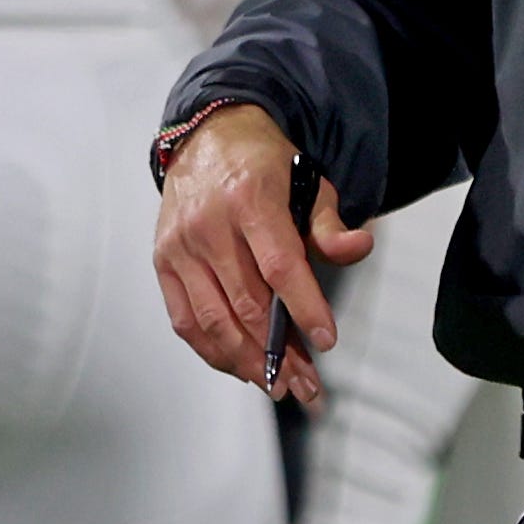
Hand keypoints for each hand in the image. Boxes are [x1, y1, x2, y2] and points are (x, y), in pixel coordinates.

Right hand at [151, 105, 367, 404]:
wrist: (208, 139)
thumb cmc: (265, 167)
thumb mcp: (309, 182)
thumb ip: (331, 225)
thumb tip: (359, 247)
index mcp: (250, 199)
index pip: (279, 265)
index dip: (304, 307)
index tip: (326, 340)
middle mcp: (209, 225)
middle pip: (245, 303)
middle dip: (280, 351)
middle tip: (307, 381)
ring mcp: (180, 246)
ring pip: (212, 320)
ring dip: (246, 361)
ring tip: (277, 385)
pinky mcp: (163, 262)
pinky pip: (185, 320)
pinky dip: (212, 350)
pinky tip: (240, 366)